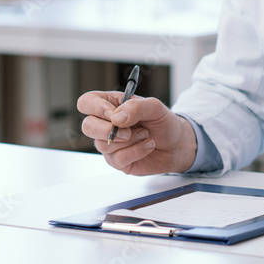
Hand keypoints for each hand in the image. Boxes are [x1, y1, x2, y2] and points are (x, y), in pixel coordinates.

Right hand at [77, 90, 196, 174]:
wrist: (177, 144)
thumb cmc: (163, 122)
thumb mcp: (154, 107)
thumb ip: (136, 107)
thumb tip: (116, 118)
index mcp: (110, 105)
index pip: (87, 102)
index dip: (96, 108)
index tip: (114, 114)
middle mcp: (105, 124)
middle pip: (87, 126)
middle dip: (107, 130)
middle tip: (128, 131)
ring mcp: (109, 144)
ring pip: (103, 145)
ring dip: (129, 141)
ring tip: (146, 135)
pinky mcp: (117, 161)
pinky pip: (118, 159)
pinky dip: (137, 152)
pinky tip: (148, 145)